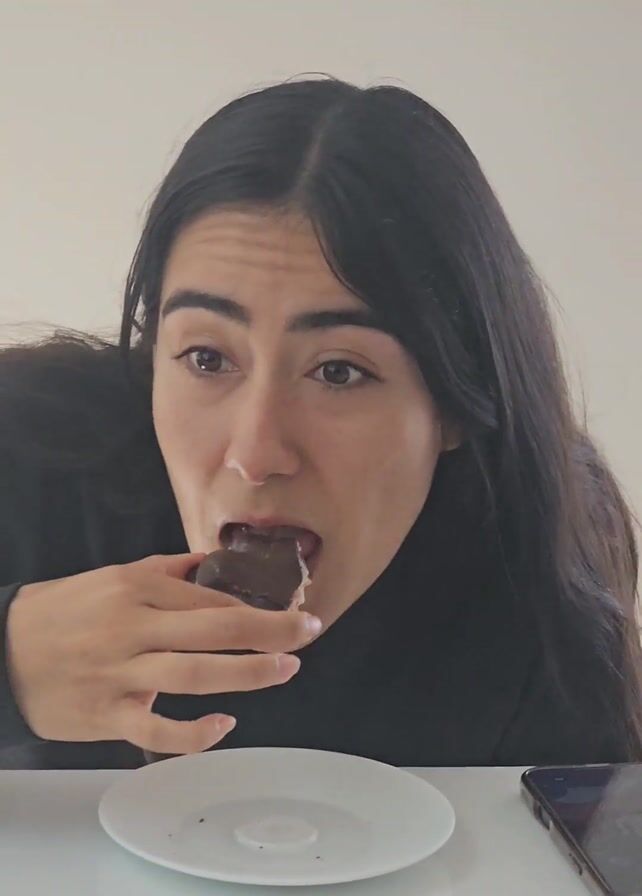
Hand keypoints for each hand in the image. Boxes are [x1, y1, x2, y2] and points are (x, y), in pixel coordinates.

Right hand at [6, 553, 319, 754]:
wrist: (2, 648)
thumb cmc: (64, 610)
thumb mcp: (113, 575)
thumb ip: (167, 569)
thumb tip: (212, 560)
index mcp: (138, 588)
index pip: (210, 598)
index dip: (257, 607)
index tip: (292, 612)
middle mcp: (134, 626)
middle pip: (215, 628)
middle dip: (271, 631)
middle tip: (309, 631)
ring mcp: (121, 672)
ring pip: (195, 674)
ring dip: (248, 673)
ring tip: (285, 669)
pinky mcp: (106, 713)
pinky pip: (156, 727)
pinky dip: (193, 731)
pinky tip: (224, 725)